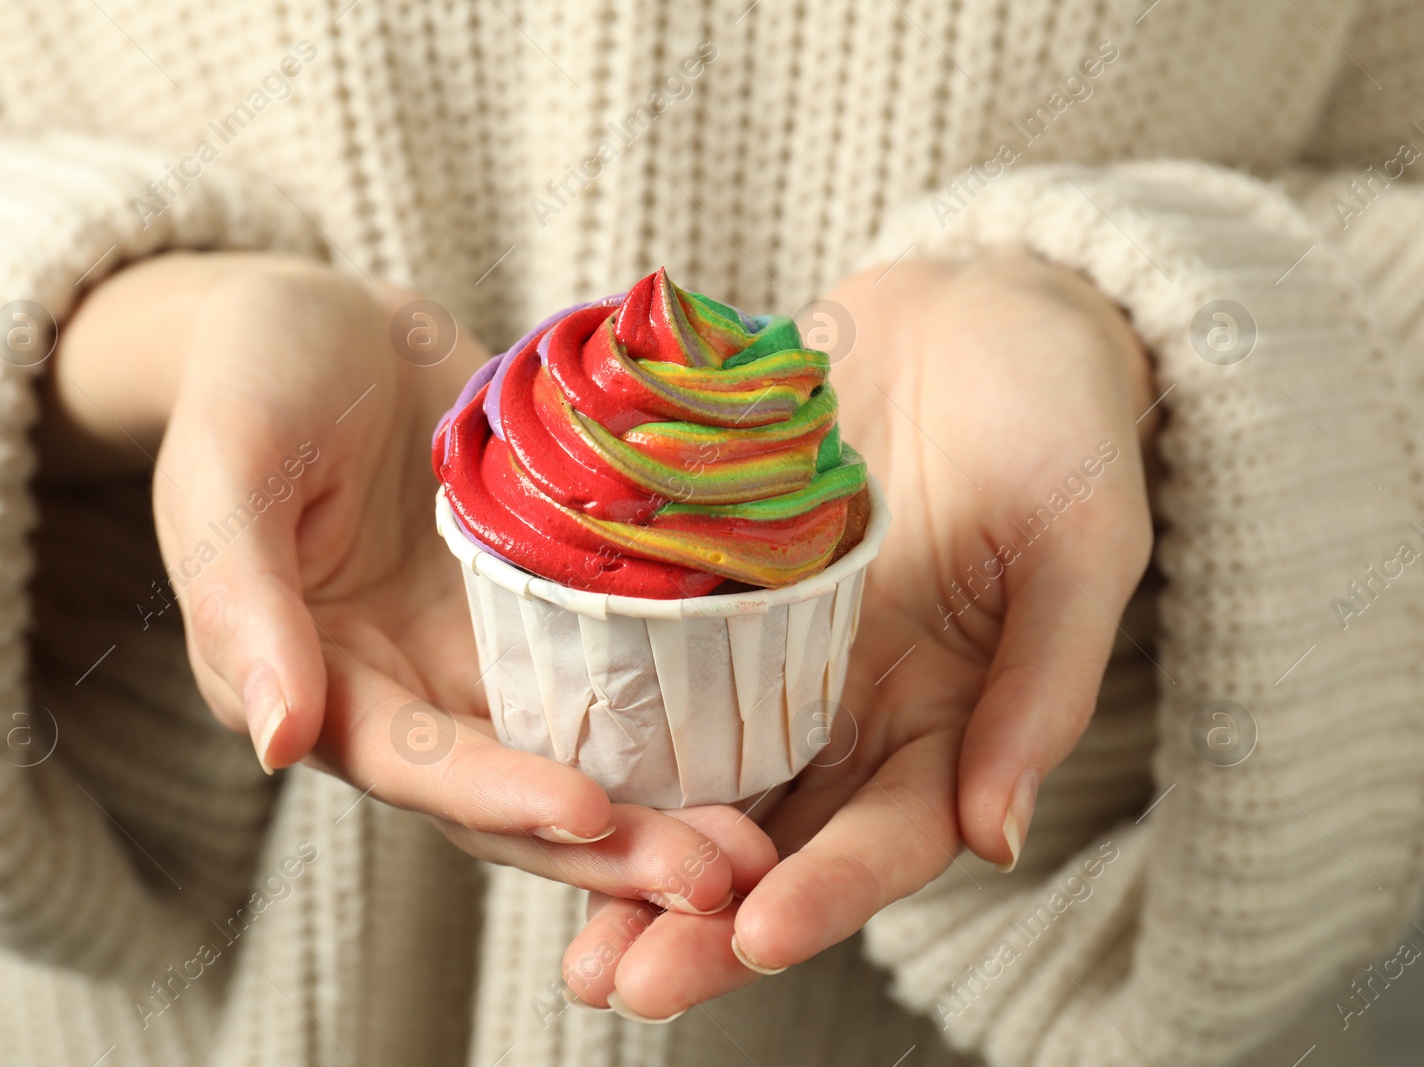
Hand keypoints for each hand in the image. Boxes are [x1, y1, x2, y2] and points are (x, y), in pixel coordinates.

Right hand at [41, 252, 768, 912]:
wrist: (327, 328)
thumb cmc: (251, 383)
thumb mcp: (227, 475)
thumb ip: (243, 605)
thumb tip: (277, 741)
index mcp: (321, 687)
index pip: (416, 765)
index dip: (499, 797)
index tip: (589, 816)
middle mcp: (413, 696)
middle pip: (518, 794)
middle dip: (613, 846)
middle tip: (722, 876)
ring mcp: (488, 656)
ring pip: (584, 753)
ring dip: (667, 806)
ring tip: (763, 845)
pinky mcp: (550, 608)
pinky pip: (621, 669)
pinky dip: (685, 713)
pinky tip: (765, 733)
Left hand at [564, 253, 1155, 1016]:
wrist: (975, 310)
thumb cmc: (1056, 416)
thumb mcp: (1079, 540)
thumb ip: (1043, 684)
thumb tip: (997, 839)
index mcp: (950, 720)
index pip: (886, 836)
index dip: (824, 896)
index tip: (752, 940)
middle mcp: (851, 711)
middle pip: (772, 841)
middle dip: (695, 921)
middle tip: (612, 982)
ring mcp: (774, 658)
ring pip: (698, 783)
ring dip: (629, 861)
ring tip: (560, 939)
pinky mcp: (713, 593)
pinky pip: (651, 672)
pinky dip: (599, 731)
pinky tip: (530, 776)